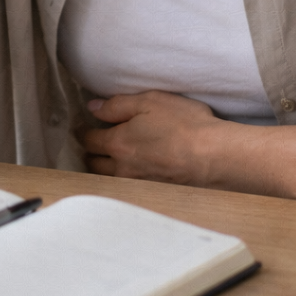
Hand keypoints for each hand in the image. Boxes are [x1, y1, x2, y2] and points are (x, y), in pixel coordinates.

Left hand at [80, 90, 228, 187]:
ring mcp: (139, 184)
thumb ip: (117, 105)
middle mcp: (123, 168)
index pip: (89, 140)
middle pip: (94, 165)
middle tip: (91, 144)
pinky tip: (133, 173)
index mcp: (118, 143)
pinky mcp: (154, 193)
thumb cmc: (183, 124)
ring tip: (107, 160)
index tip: (82, 128)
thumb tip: (93, 108)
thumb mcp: (149, 102)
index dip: (82, 132)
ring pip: (110, 179)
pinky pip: (129, 188)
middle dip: (90, 153)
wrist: (214, 156)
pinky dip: (124, 180)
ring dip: (104, 170)